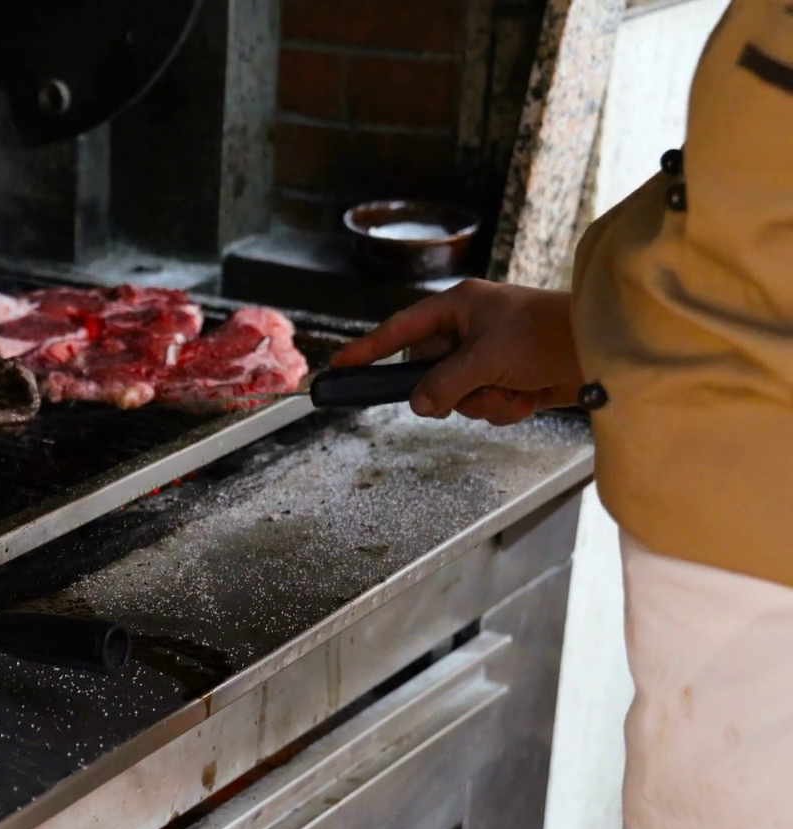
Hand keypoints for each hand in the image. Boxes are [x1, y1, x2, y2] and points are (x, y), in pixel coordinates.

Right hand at [330, 280, 582, 424]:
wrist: (604, 350)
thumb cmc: (545, 335)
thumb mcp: (484, 358)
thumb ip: (443, 383)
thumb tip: (420, 404)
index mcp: (459, 306)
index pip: (400, 329)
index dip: (369, 348)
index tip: (341, 363)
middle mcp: (471, 328)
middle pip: (431, 372)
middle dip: (452, 391)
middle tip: (472, 391)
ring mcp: (491, 355)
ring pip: (459, 394)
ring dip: (483, 401)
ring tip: (513, 391)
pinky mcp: (511, 377)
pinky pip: (487, 403)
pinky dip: (505, 406)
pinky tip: (528, 396)